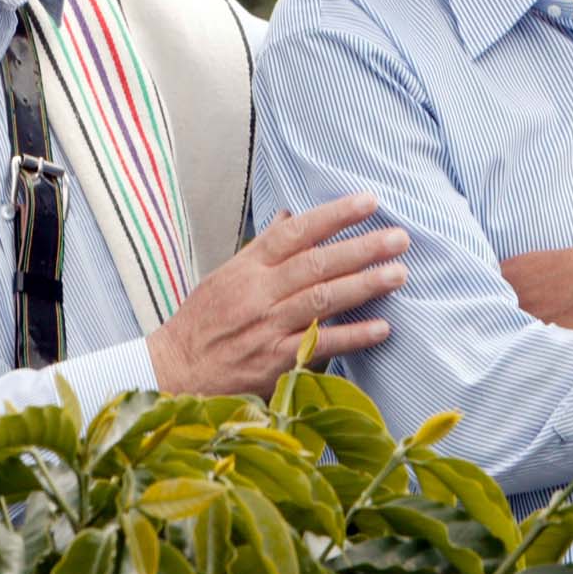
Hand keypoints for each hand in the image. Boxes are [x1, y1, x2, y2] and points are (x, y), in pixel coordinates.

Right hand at [147, 192, 408, 397]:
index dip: (334, 215)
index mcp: (247, 267)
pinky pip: (319, 345)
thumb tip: (290, 214)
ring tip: (399, 274)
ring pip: (322, 299)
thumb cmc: (203, 322)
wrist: (172, 371)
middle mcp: (258, 292)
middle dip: (362, 247)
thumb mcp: (226, 275)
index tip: (369, 202)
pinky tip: (382, 327)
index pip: (296, 231)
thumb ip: (262, 248)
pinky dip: (352, 335)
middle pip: (317, 263)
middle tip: (400, 238)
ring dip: (365, 285)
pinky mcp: (274, 362)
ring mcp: (266, 327)